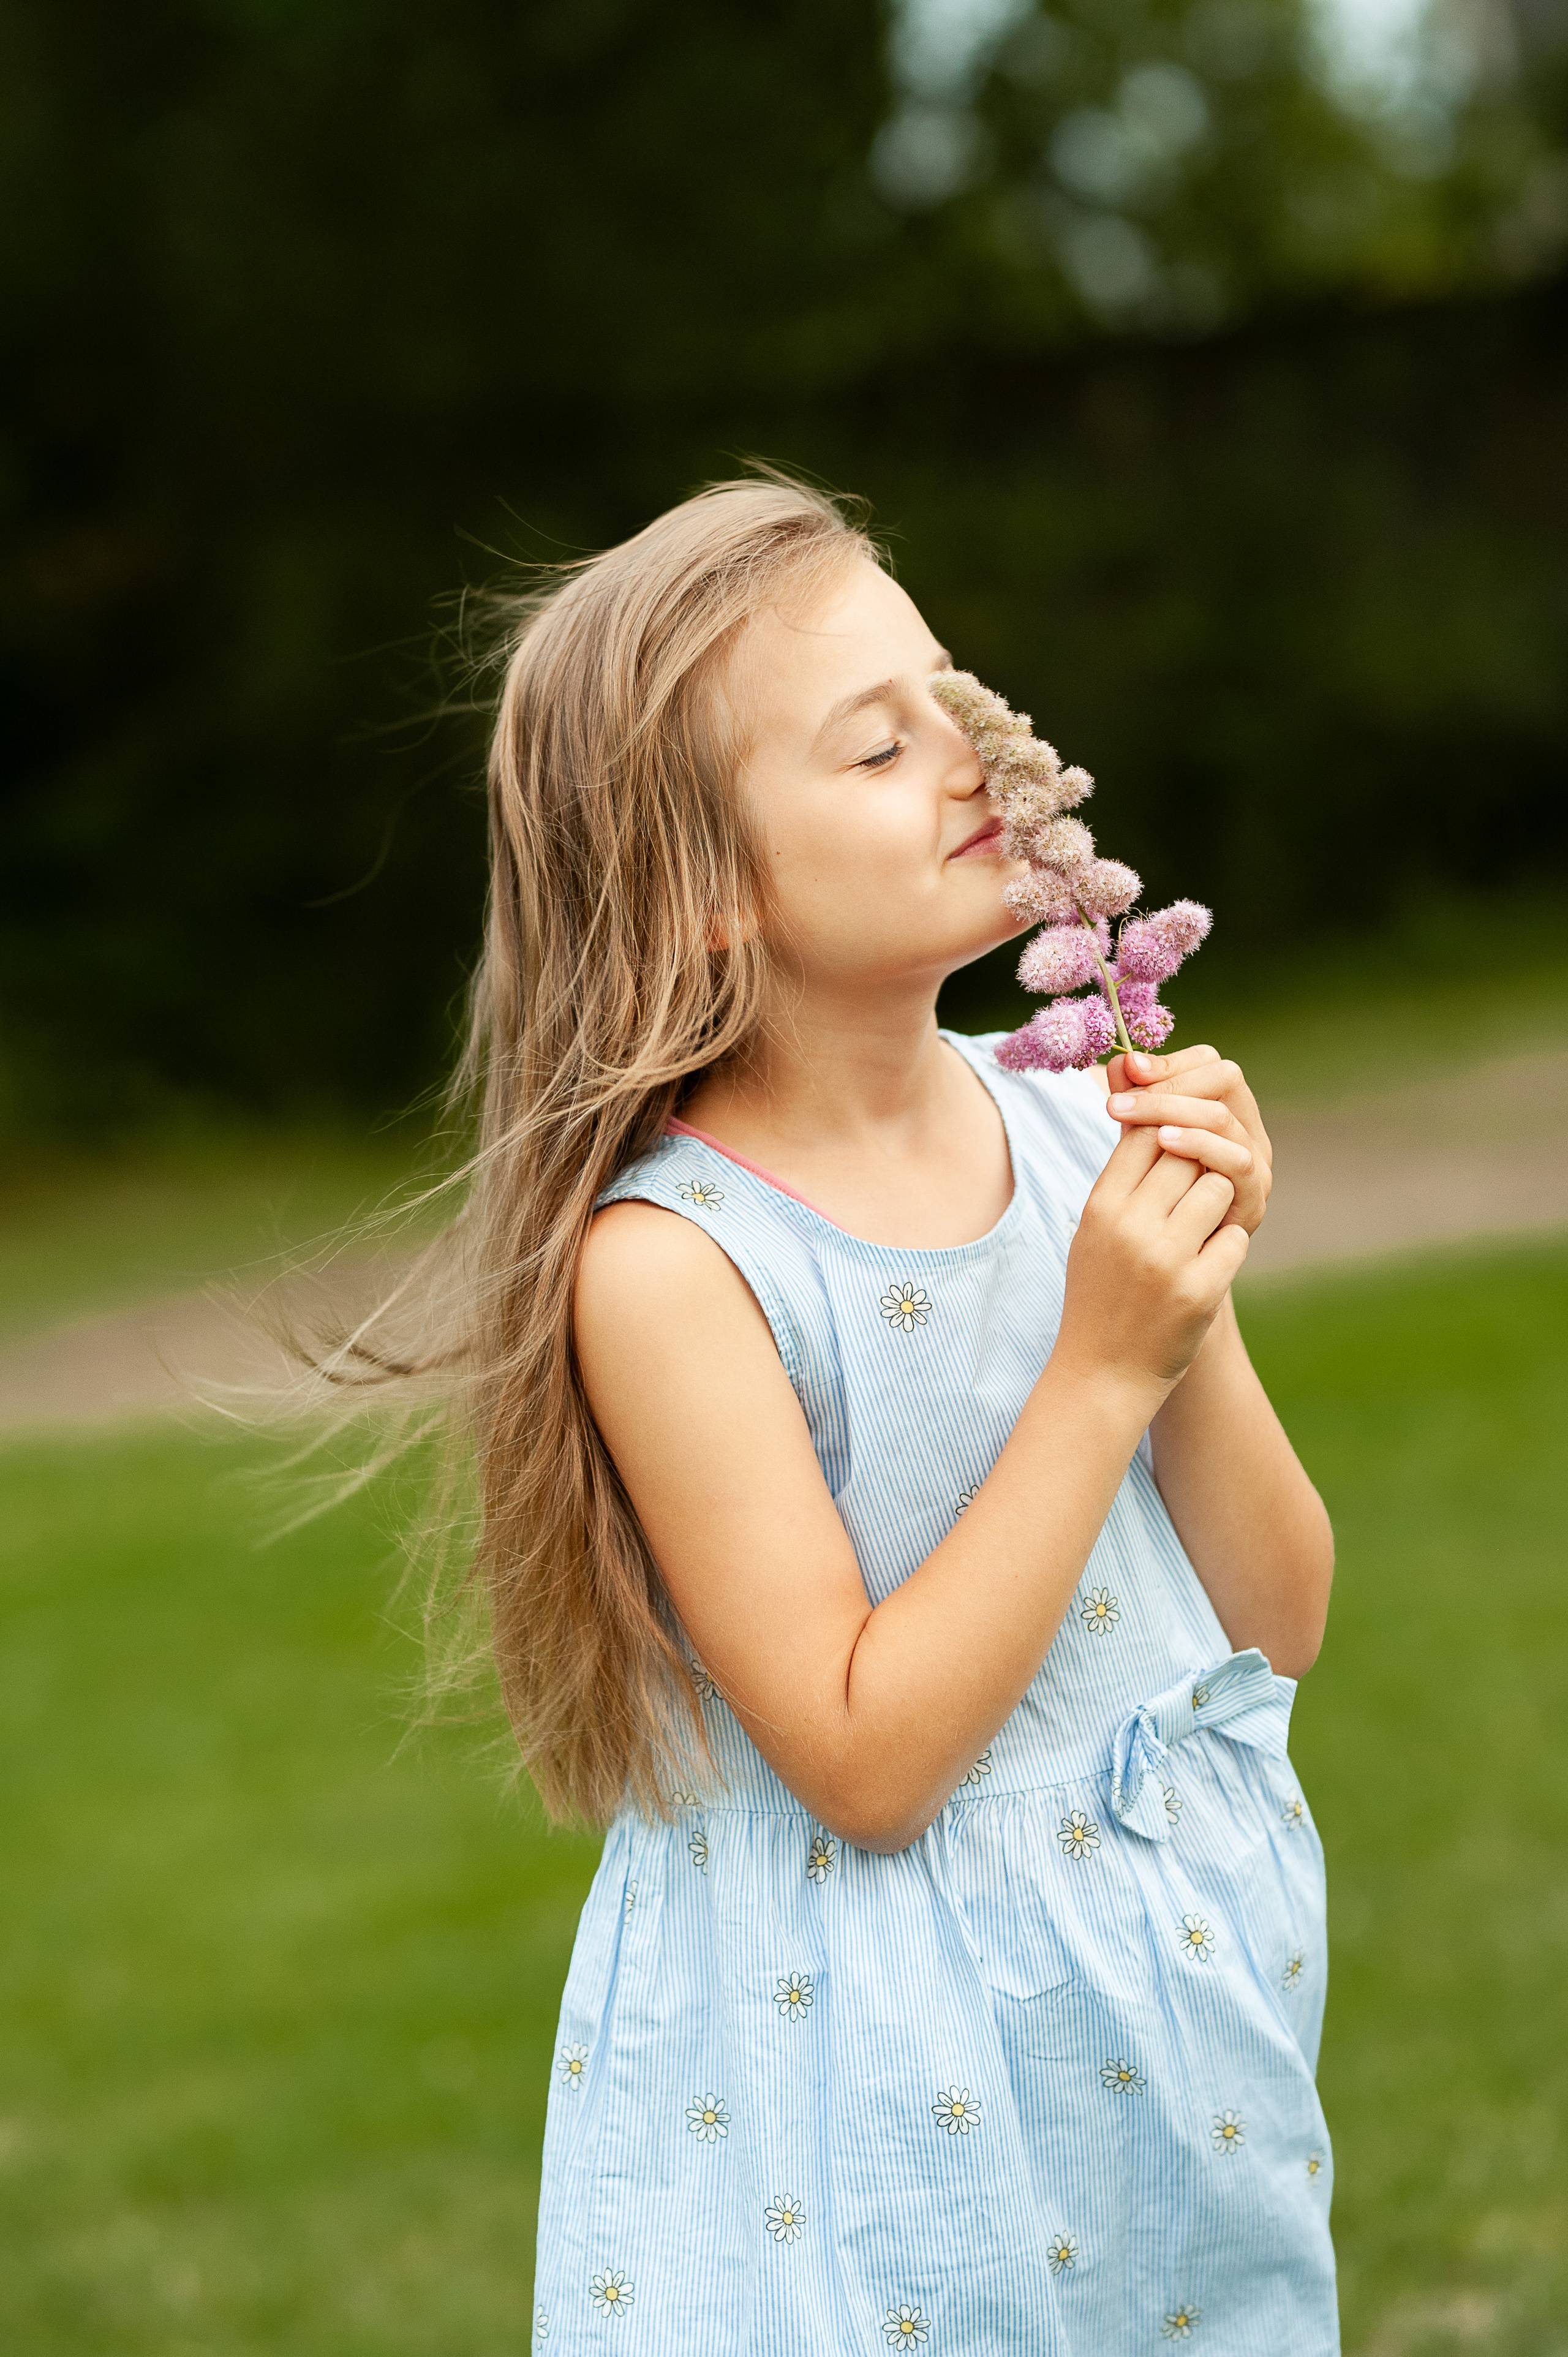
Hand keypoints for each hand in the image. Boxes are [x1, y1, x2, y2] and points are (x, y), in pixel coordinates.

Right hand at [1057, 1121, 1249, 1396]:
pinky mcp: (1199, 1290)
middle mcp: (1130, 1227)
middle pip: (1187, 1153)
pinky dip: (1226, 1247)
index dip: (1169, 1132)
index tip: (1177, 1151)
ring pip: (1218, 1187)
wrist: (1103, 1373)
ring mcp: (1166, 1259)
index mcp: (1100, 1207)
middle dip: (1198, 1167)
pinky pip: (1234, 1237)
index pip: (1146, 1132)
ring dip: (1219, 1204)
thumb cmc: (1101, 1292)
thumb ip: (1123, 1177)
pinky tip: (1205, 1266)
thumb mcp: (1096, 1230)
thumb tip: (1149, 1112)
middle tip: (1190, 1196)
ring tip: (1199, 1231)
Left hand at [1102, 1045, 1271, 1233]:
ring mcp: (1256, 1166)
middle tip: (1116, 1102)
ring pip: (1225, 1118)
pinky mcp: (1253, 1201)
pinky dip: (1201, 1146)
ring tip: (1130, 1116)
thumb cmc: (1148, 1207)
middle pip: (1223, 1080)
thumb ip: (1134, 1107)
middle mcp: (1247, 1133)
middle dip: (1166, 1086)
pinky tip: (1165, 1142)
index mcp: (1225, 1111)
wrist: (1156, 1282)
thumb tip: (1121, 1061)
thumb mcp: (1137, 1149)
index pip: (1210, 1063)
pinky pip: (1237, 1163)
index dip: (1171, 1061)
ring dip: (1175, 1109)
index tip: (1129, 1069)